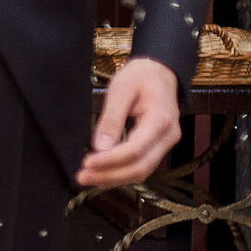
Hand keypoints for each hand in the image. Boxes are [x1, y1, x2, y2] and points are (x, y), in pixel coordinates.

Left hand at [78, 56, 181, 188]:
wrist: (159, 73)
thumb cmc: (140, 77)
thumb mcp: (121, 90)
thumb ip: (111, 119)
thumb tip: (100, 147)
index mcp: (160, 120)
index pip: (135, 150)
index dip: (109, 161)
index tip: (87, 162)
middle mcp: (168, 136)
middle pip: (140, 167)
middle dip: (109, 176)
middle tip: (82, 176)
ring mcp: (166, 143)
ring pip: (142, 171)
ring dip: (114, 178)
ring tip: (88, 177)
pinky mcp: (159, 147)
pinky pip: (142, 166)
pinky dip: (122, 172)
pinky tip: (103, 173)